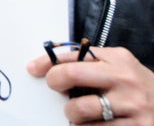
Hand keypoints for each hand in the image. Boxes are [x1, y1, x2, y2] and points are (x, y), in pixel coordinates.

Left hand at [28, 46, 153, 123]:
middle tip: (57, 90)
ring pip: (80, 109)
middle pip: (72, 75)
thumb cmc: (137, 87)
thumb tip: (42, 63)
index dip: (47, 62)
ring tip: (78, 114)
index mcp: (118, 59)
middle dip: (56, 83)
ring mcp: (133, 106)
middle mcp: (126, 80)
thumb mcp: (119, 67)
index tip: (33, 70)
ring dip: (72, 115)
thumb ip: (87, 62)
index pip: (73, 54)